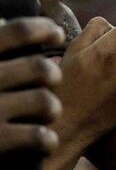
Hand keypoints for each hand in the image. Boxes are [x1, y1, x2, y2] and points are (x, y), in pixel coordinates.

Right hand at [0, 16, 62, 154]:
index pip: (16, 32)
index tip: (56, 32)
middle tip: (53, 78)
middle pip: (38, 67)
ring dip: (50, 107)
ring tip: (48, 112)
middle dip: (51, 74)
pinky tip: (45, 140)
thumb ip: (3, 55)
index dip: (42, 29)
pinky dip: (46, 140)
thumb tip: (30, 33)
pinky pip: (40, 135)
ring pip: (44, 100)